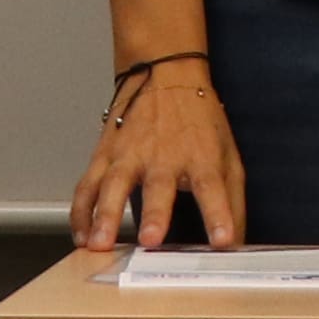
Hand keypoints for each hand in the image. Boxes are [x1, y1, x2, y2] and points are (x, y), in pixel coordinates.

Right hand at [72, 56, 243, 254]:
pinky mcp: (104, 155)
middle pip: (158, 186)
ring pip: (113, 185)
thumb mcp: (228, 155)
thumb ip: (232, 202)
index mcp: (200, 157)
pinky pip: (87, 186)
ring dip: (105, 215)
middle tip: (150, 238)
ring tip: (99, 243)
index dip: (218, 214)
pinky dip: (81, 212)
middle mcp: (163, 156)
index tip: (223, 240)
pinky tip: (81, 236)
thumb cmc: (198, 120)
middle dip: (154, 214)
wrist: (164, 74)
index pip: (212, 187)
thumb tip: (237, 245)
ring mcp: (129, 155)